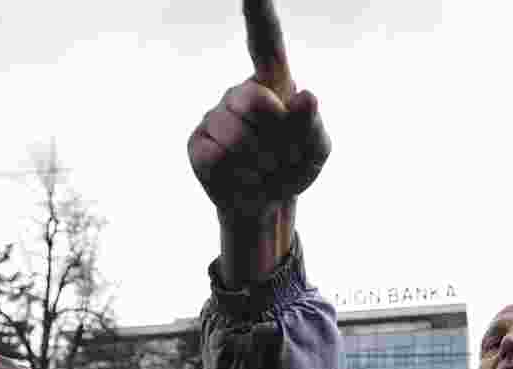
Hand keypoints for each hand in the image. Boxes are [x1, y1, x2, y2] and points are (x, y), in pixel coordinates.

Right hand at [187, 0, 328, 282]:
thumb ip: (314, 124)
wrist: (264, 205)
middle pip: (255, 101)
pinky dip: (238, 176)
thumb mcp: (315, 150)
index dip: (258, 14)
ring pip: (235, 135)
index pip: (265, 42)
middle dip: (275, 136)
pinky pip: (216, 157)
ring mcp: (214, 117)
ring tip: (263, 171)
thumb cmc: (292, 168)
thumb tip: (308, 95)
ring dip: (259, 163)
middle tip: (281, 158)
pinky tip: (242, 179)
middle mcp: (238, 93)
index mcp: (271, 84)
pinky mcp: (197, 145)